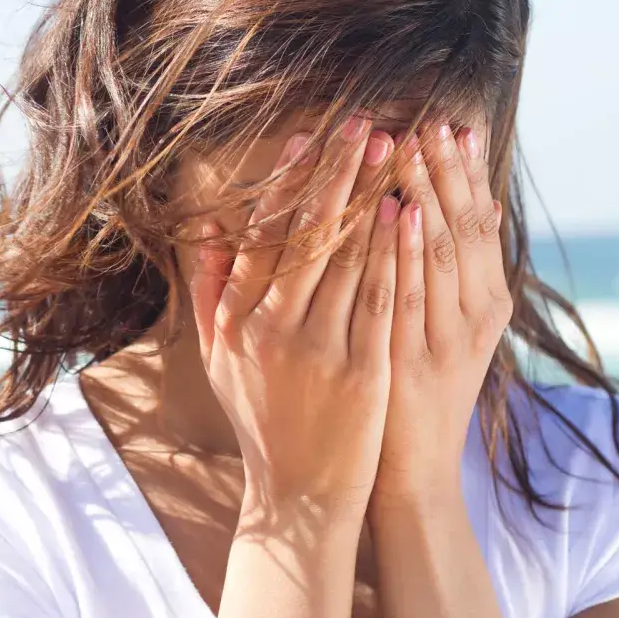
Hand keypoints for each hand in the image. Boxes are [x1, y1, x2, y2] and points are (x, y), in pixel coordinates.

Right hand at [188, 118, 401, 515]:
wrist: (299, 494)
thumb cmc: (260, 418)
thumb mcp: (218, 356)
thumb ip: (210, 290)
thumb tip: (209, 226)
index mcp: (236, 321)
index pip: (263, 237)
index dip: (287, 184)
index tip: (308, 137)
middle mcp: (272, 329)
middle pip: (308, 235)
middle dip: (337, 173)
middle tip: (363, 123)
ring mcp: (319, 349)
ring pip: (349, 257)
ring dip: (372, 197)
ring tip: (395, 150)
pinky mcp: (363, 370)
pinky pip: (381, 297)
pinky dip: (395, 251)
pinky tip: (409, 211)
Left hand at [375, 123, 510, 504]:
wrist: (404, 472)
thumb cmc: (410, 391)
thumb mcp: (438, 329)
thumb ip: (442, 274)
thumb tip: (447, 206)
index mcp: (483, 305)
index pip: (479, 224)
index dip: (468, 174)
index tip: (455, 124)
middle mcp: (473, 317)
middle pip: (463, 229)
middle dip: (448, 171)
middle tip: (433, 119)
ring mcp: (444, 340)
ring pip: (440, 253)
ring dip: (426, 193)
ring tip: (412, 143)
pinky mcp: (411, 363)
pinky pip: (407, 296)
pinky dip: (405, 250)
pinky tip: (398, 209)